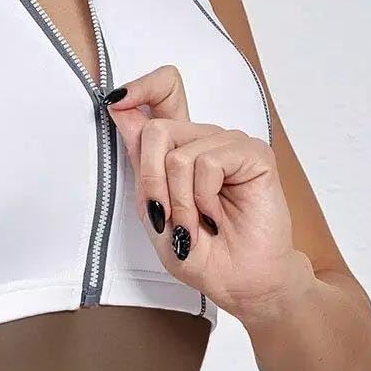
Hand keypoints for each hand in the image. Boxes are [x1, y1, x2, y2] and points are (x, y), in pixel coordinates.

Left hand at [103, 64, 305, 323]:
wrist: (238, 283)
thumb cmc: (199, 252)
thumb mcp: (153, 209)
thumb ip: (139, 161)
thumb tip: (119, 108)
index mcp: (181, 146)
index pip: (163, 90)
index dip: (139, 87)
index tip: (116, 100)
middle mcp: (205, 138)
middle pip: (157, 129)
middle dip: (151, 180)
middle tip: (166, 216)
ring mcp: (230, 144)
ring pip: (178, 153)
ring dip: (179, 200)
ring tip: (195, 223)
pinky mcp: (254, 154)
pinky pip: (208, 162)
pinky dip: (203, 198)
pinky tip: (216, 215)